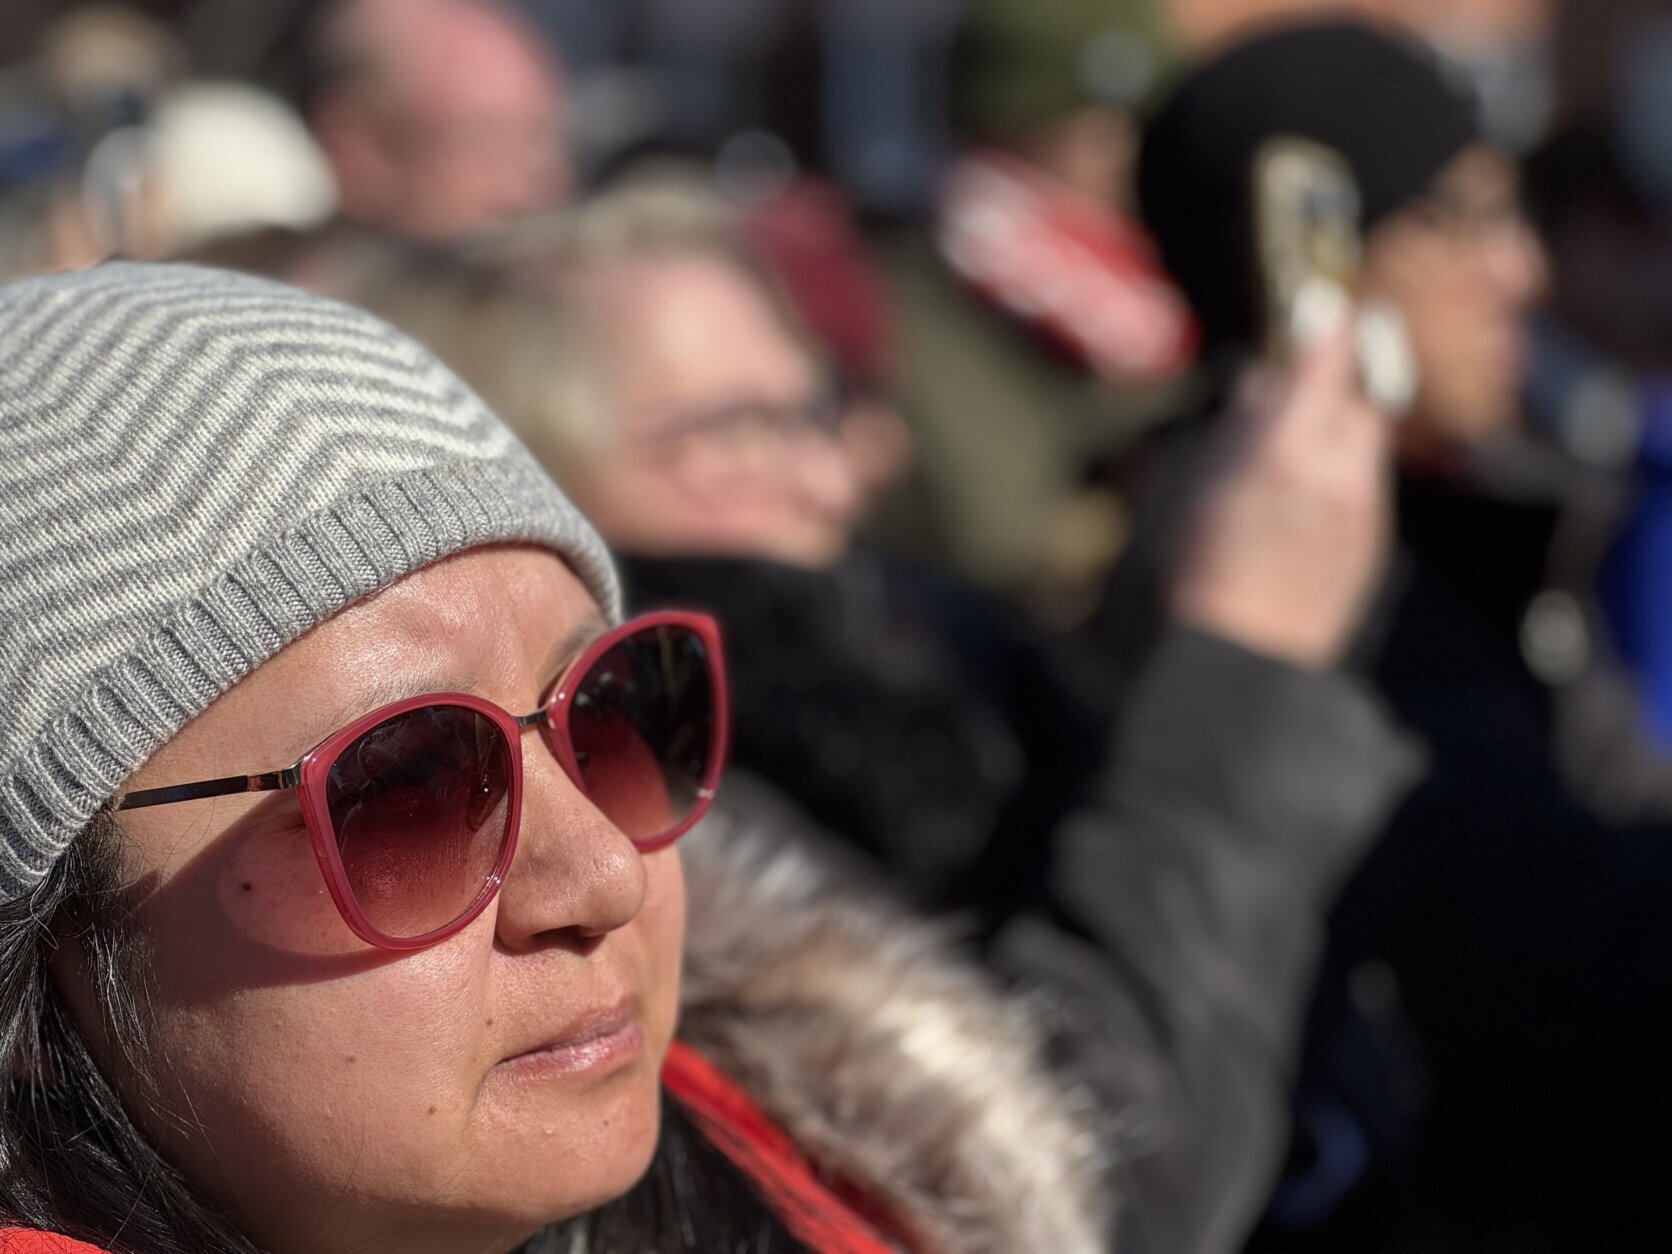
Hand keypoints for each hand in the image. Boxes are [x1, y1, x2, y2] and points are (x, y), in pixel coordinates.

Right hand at [1168, 320, 1392, 668]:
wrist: (1248, 656)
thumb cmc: (1206, 571)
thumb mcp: (1204, 489)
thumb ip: (1242, 428)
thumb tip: (1263, 381)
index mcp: (1286, 452)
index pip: (1324, 362)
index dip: (1327, 326)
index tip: (1324, 302)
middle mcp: (1339, 472)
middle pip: (1362, 397)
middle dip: (1343, 377)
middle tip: (1316, 370)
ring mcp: (1365, 508)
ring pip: (1367, 441)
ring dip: (1342, 428)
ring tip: (1300, 446)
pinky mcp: (1373, 540)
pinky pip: (1367, 484)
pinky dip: (1344, 472)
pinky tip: (1305, 500)